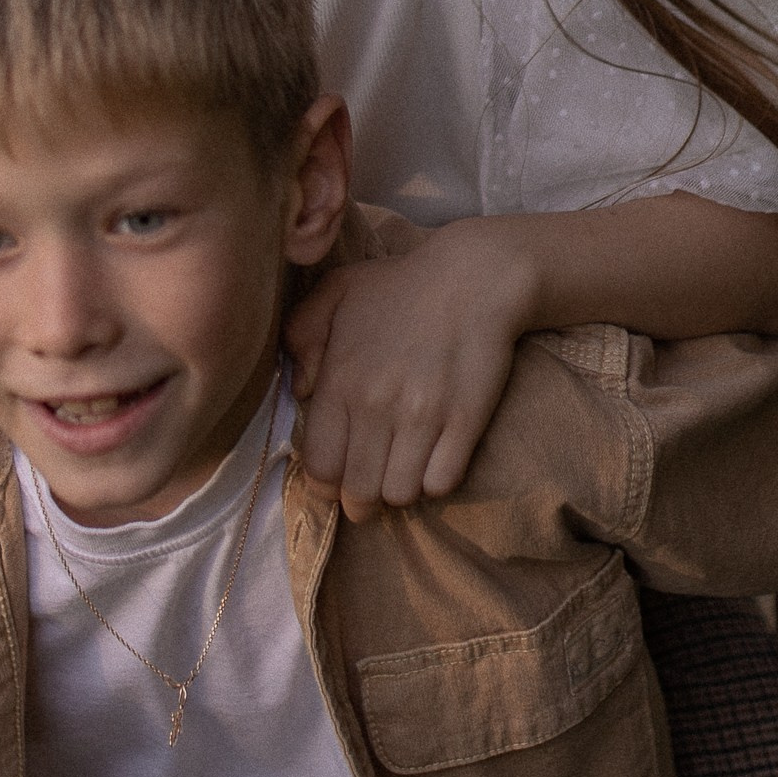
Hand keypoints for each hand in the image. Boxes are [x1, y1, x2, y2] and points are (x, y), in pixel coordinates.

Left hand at [283, 223, 539, 520]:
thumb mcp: (336, 291)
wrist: (476, 277)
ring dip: (399, 489)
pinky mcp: (465, 422)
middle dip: (360, 499)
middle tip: (369, 487)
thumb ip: (301, 335)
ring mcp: (423, 417)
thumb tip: (301, 392)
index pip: (320, 466)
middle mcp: (377, 406)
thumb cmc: (401, 285)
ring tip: (403, 469)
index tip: (336, 477)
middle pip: (358, 491)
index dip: (324, 484)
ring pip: (399, 494)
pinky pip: (442, 483)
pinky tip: (435, 458)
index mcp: (341, 380)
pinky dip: (436, 481)